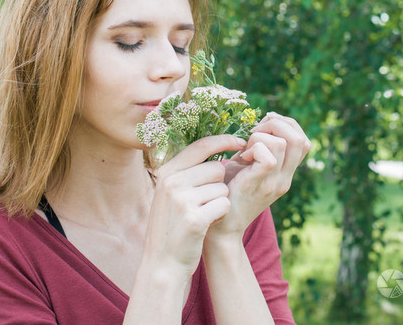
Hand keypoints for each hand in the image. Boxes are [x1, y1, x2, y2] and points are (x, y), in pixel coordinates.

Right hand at [141, 134, 246, 277]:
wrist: (162, 262)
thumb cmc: (173, 224)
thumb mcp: (170, 193)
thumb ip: (187, 171)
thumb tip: (216, 149)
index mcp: (166, 172)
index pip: (201, 146)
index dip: (224, 141)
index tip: (240, 141)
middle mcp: (172, 182)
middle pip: (217, 169)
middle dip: (219, 185)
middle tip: (204, 203)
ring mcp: (182, 200)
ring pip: (223, 188)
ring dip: (219, 202)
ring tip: (202, 215)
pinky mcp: (195, 218)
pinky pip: (225, 205)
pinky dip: (221, 215)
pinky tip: (206, 224)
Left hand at [207, 112, 310, 240]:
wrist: (221, 226)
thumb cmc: (228, 191)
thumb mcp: (248, 167)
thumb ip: (257, 149)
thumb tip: (261, 124)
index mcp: (285, 173)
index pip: (304, 141)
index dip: (286, 125)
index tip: (263, 127)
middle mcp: (285, 178)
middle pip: (300, 139)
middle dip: (276, 125)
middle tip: (254, 133)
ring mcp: (275, 183)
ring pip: (282, 143)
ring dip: (260, 136)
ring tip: (246, 148)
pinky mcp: (259, 184)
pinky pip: (267, 156)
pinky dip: (253, 148)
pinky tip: (241, 159)